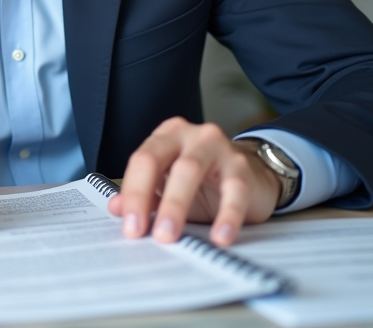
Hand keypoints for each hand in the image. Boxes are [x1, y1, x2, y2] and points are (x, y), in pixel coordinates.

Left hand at [106, 117, 279, 246]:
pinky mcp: (242, 167)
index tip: (129, 225)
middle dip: (145, 197)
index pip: (141, 160)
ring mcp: (218, 147)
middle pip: (158, 159)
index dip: (132, 193)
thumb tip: (117, 208)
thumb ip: (145, 195)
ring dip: (176, 205)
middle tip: (141, 231)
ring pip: (191, 170)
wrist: (255, 176)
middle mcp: (190, 135)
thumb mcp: (171, 187)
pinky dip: (226, 216)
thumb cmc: (208, 182)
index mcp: (166, 136)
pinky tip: (219, 236)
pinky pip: (233, 191)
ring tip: (169, 235)